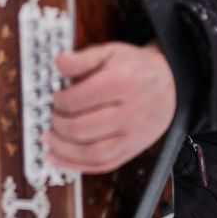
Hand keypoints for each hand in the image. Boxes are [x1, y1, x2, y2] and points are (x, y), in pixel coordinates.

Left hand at [44, 41, 175, 173]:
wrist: (170, 83)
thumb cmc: (135, 67)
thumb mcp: (110, 51)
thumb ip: (83, 58)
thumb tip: (58, 63)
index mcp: (122, 83)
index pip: (80, 99)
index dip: (59, 101)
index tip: (52, 97)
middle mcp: (130, 113)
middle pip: (84, 128)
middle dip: (58, 125)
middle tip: (49, 118)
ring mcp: (133, 136)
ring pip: (93, 153)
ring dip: (63, 150)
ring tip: (47, 140)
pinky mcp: (133, 150)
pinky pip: (104, 165)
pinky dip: (78, 166)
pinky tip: (58, 159)